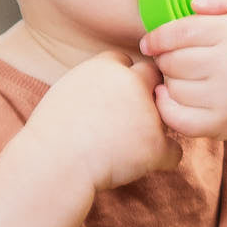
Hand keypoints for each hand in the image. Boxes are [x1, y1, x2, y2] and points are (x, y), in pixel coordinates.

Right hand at [26, 51, 181, 192]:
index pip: (126, 62)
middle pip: (152, 78)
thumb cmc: (52, 134)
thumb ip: (94, 82)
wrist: (53, 164)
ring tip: (124, 147)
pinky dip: (162, 158)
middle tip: (128, 119)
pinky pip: (174, 150)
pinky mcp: (156, 144)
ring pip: (165, 114)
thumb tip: (113, 87)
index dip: (121, 81)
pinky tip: (142, 163)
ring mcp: (148, 113)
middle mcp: (132, 84)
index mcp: (106, 67)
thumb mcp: (66, 90)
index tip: (110, 101)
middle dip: (145, 94)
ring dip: (152, 127)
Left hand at [138, 0, 226, 143]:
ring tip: (185, 78)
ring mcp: (226, 98)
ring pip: (172, 87)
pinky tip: (171, 97)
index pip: (180, 31)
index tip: (150, 42)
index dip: (158, 37)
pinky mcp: (221, 124)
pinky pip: (176, 116)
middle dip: (167, 59)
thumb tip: (195, 4)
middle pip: (172, 60)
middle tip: (177, 61)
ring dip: (170, 82)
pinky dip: (166, 107)